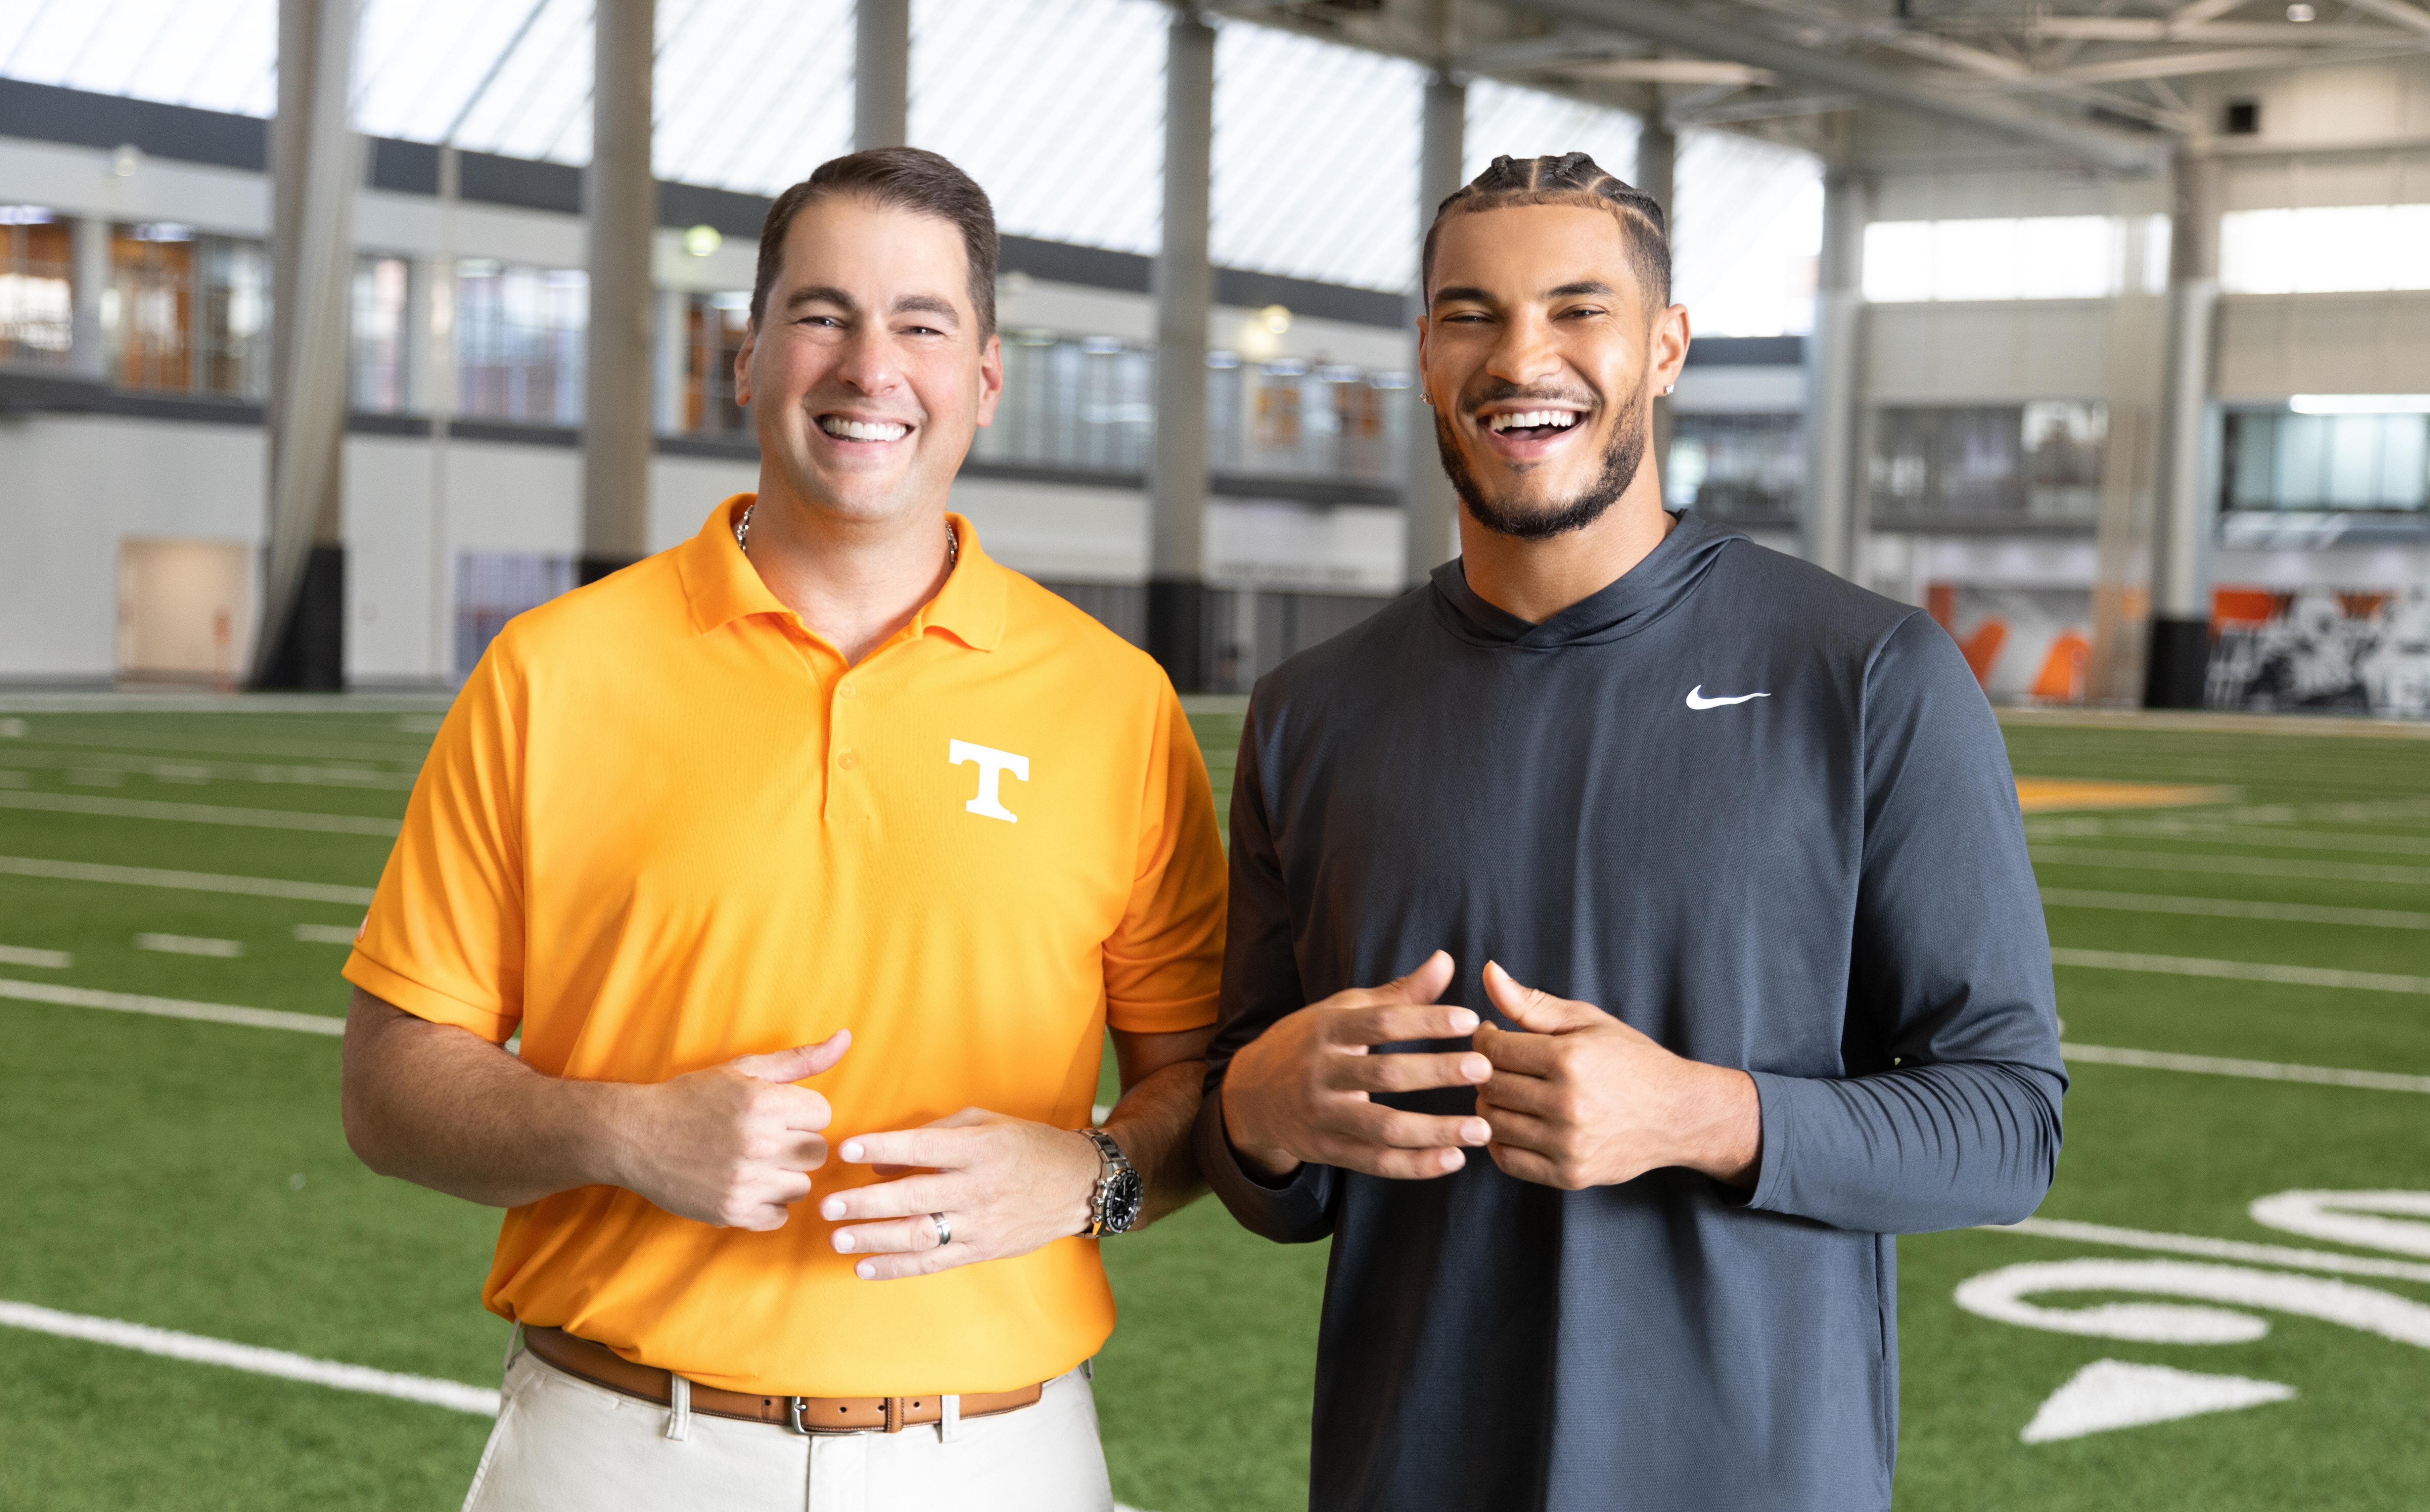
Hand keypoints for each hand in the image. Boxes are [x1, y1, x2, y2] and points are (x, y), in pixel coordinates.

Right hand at [613, 1033, 849, 1229]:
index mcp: (764, 1103)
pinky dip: (766, 1205)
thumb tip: (846, 1038)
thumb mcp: (745, 1070)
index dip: (800, 1111)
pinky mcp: (732, 1212)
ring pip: (802, 1186)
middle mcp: (758, 1143)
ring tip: (752, 1162)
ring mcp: (745, 1181)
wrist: (635, 1135)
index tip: (775, 1112)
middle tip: (764, 1138)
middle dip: (796, 1144)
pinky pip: (780, 1217)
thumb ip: (800, 1059)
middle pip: (817, 1152)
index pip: (823, 1113)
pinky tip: (744, 1185)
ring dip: (783, 1176)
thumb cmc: (694, 1098)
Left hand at [819, 1109, 1102, 1279]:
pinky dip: (896, 1268)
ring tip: (838, 1239)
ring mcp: (980, 1223)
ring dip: (874, 1238)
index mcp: (980, 1148)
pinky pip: (932, 1263)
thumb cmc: (1025, 1145)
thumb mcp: (986, 1123)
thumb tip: (880, 1161)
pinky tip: (864, 1267)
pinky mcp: (981, 1250)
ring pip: (920, 1234)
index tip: (847, 1149)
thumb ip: (934, 1133)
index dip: (884, 1147)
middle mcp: (979, 1187)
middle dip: (867, 1203)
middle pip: (915, 1196)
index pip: (924, 1146)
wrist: (1077, 1185)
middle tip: (828, 1206)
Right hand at [1219, 950, 1493, 1181]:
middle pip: (1386, 1074)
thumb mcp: (1344, 1011)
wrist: (1250, 1093)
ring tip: (1482, 1129)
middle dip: (1438, 1072)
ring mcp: (1322, 1116)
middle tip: (1485, 1069)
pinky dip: (1415, 1165)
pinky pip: (1375, 1163)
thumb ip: (1398, 994)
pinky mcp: (1325, 1151)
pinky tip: (1453, 1159)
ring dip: (1436, 1130)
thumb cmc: (1311, 1043)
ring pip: (1383, 1128)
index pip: (1381, 1022)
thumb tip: (1446, 961)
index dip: (1426, 1020)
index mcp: (1327, 1030)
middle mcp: (1321, 1073)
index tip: (1469, 1019)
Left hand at [1474, 961, 1758, 1189]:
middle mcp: (1568, 1104)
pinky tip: (1515, 1122)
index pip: (1492, 1049)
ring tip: (1508, 1091)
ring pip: (1493, 1123)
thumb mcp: (1586, 1021)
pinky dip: (1500, 1142)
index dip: (1484, 1039)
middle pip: (1489, 1086)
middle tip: (1500, 1064)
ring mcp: (1568, 1144)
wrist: (1678, 1114)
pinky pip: (1508, 1160)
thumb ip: (1531, 1003)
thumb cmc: (1630, 1060)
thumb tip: (1488, 971)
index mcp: (1570, 1059)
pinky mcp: (1570, 1175)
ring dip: (1490, 1105)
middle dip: (1484, 1071)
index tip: (1493, 1035)